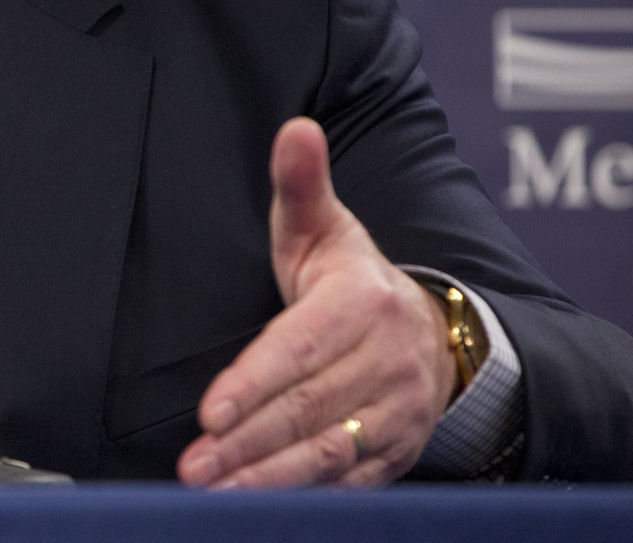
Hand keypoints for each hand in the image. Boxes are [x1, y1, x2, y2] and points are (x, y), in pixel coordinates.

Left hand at [176, 117, 455, 487]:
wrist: (437, 336)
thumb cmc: (355, 280)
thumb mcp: (327, 227)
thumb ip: (302, 182)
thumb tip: (295, 128)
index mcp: (363, 303)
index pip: (301, 349)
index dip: (256, 381)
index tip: (211, 410)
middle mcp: (387, 361)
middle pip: (308, 408)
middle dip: (247, 441)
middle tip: (194, 465)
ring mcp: (397, 412)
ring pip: (329, 451)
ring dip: (269, 477)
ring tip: (213, 492)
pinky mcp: (396, 454)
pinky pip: (350, 482)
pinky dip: (304, 496)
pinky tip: (257, 507)